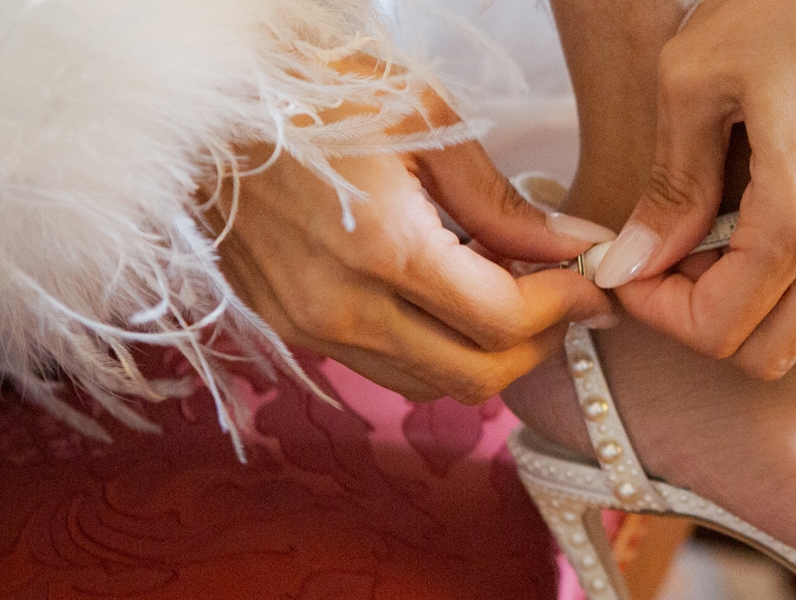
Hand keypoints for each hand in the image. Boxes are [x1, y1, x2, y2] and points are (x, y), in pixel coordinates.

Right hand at [213, 84, 616, 402]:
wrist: (203, 98)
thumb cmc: (318, 90)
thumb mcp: (427, 122)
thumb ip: (502, 202)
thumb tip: (573, 248)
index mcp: (384, 251)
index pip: (504, 321)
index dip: (565, 307)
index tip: (592, 281)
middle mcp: (340, 308)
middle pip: (476, 377)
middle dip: (538, 345)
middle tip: (563, 298)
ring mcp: (306, 326)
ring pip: (428, 383)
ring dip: (483, 352)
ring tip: (504, 288)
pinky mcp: (285, 326)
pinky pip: (380, 366)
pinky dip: (430, 347)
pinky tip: (443, 292)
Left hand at [588, 0, 795, 378]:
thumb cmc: (781, 5)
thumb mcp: (693, 82)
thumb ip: (670, 190)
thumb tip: (631, 266)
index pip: (718, 329)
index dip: (658, 312)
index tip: (633, 270)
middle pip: (771, 350)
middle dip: (709, 318)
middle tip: (681, 256)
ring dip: (779, 314)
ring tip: (742, 251)